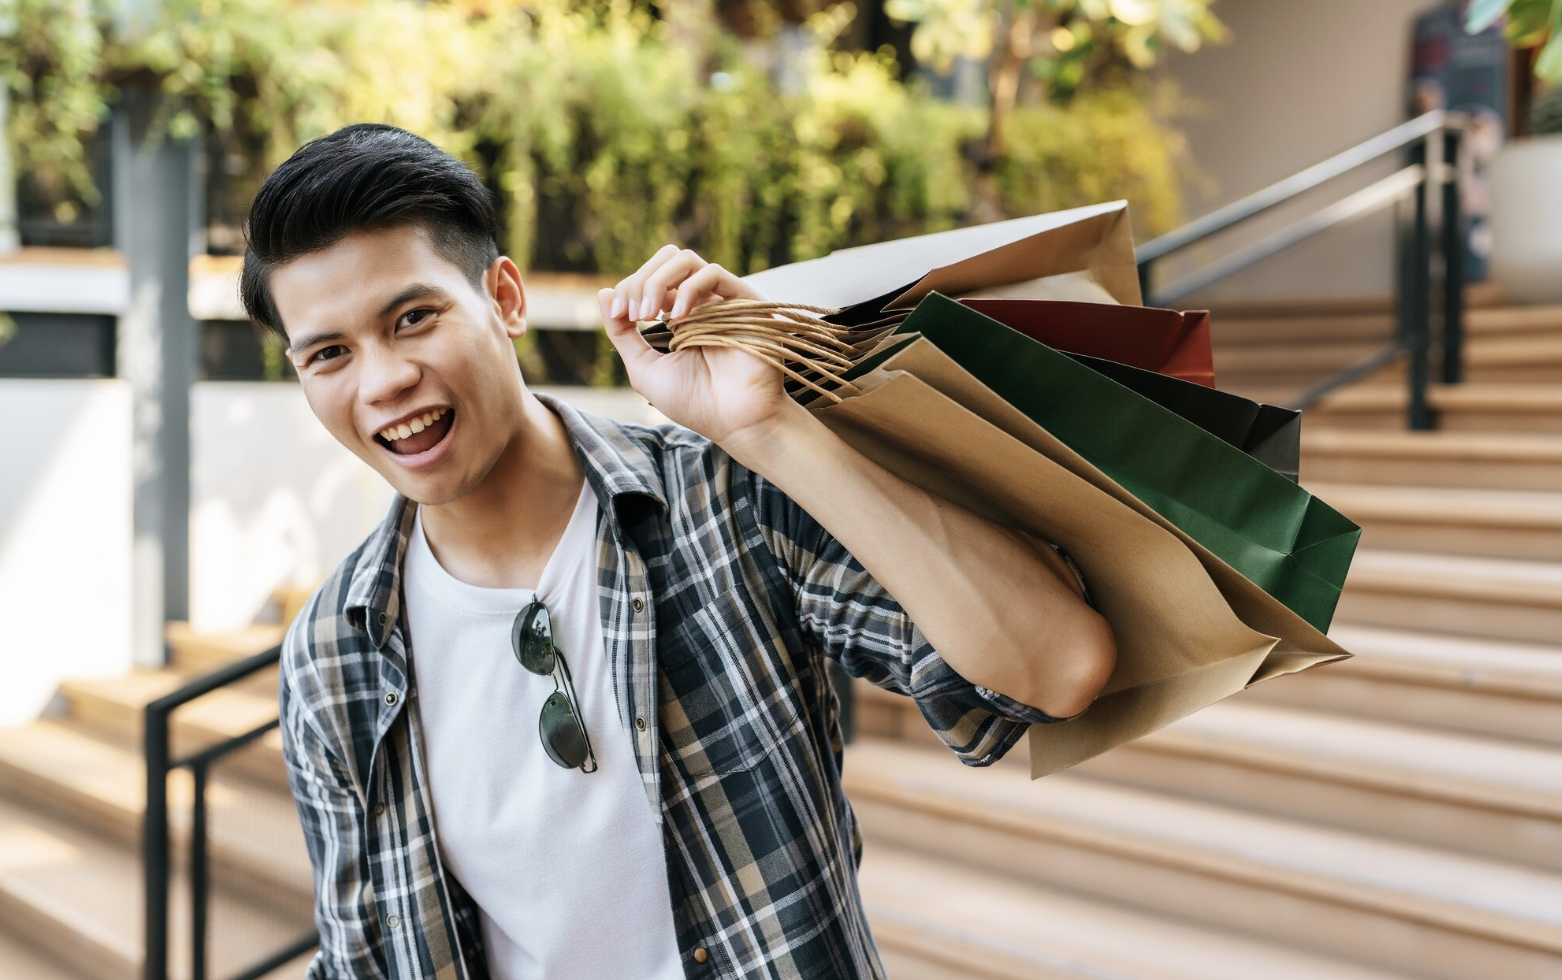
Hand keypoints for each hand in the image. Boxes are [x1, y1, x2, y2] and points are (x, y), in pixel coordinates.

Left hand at [598, 246, 798, 447]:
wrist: (734, 422)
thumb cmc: (694, 402)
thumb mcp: (644, 369)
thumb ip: (622, 334)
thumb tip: (603, 293)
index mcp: (680, 314)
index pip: (650, 278)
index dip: (628, 288)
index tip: (619, 315)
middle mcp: (702, 302)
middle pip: (667, 259)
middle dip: (641, 279)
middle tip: (634, 312)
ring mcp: (722, 300)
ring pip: (685, 260)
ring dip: (658, 281)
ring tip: (649, 313)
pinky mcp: (745, 302)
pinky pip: (713, 273)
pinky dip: (688, 288)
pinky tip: (679, 317)